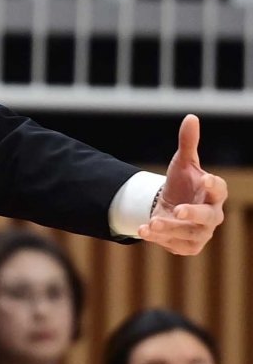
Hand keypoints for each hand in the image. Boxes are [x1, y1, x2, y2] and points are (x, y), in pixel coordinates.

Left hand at [138, 115, 226, 256]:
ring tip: (151, 222)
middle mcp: (212, 214)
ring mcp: (201, 232)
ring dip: (170, 229)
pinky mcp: (188, 246)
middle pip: (209, 217)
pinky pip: (176, 245)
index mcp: (214, 193)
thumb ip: (188, 143)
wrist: (167, 207)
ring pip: (189, 233)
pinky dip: (160, 239)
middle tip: (178, 210)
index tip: (205, 178)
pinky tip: (144, 230)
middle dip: (193, 214)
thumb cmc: (181, 183)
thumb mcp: (182, 163)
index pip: (220, 189)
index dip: (214, 185)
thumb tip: (191, 117)